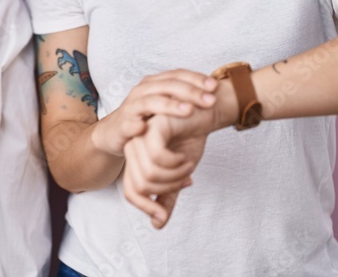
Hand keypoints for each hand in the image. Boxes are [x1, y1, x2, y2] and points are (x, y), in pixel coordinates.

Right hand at [90, 70, 216, 156]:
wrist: (116, 132)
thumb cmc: (147, 118)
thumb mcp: (167, 104)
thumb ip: (186, 97)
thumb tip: (216, 91)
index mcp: (155, 83)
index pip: (178, 74)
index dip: (196, 78)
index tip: (215, 87)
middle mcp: (143, 90)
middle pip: (168, 85)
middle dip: (191, 92)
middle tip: (210, 101)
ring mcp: (132, 107)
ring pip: (150, 101)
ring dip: (170, 105)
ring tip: (189, 111)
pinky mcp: (122, 125)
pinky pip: (129, 124)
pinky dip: (136, 124)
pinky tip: (146, 127)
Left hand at [122, 106, 216, 228]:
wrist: (205, 112)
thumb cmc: (190, 139)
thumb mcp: (178, 174)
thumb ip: (167, 197)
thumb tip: (157, 225)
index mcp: (135, 158)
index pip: (132, 193)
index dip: (150, 205)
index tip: (175, 197)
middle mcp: (132, 147)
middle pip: (141, 186)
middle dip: (169, 188)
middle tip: (187, 178)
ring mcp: (139, 136)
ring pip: (149, 175)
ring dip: (175, 177)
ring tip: (188, 164)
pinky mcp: (151, 127)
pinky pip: (157, 158)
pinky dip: (176, 165)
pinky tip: (186, 157)